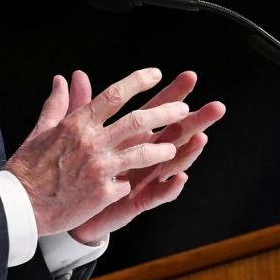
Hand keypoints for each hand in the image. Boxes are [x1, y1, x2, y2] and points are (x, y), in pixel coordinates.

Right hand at [6, 68, 189, 235]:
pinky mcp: (103, 193)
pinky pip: (126, 185)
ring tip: (173, 148)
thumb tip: (63, 79)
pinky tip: (130, 185)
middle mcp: (92, 142)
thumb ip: (57, 104)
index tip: (155, 74)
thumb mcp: (41, 131)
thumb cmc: (28, 168)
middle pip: (138, 120)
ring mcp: (100, 168)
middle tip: (183, 109)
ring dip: (162, 149)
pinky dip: (128, 183)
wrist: (19, 207)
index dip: (138, 82)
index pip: (113, 95)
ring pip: (142, 153)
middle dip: (165, 112)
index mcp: (77, 124)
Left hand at [69, 71, 224, 243]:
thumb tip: (76, 74)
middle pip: (175, 134)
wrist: (64, 206)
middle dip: (195, 120)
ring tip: (201, 138)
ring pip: (172, 163)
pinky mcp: (136, 201)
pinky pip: (156, 195)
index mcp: (132, 136)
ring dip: (189, 152)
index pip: (156, 110)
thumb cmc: (75, 168)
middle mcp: (145, 155)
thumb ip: (81, 104)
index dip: (173, 94)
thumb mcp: (77, 133)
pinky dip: (170, 187)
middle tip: (216, 107)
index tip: (190, 76)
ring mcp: (144, 178)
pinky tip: (181, 178)